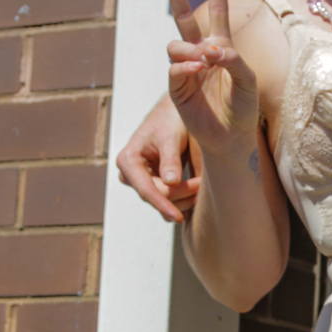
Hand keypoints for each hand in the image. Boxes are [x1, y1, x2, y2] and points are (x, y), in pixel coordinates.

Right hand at [117, 93, 194, 224]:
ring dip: (186, 199)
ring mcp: (142, 181)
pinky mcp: (155, 185)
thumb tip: (171, 182)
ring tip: (203, 185)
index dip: (162, 205)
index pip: (145, 190)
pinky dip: (185, 198)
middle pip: (158, 197)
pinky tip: (199, 192)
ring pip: (165, 202)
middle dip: (182, 195)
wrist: (174, 113)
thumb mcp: (170, 136)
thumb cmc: (170, 120)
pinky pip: (170, 201)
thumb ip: (170, 158)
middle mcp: (131, 174)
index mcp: (128, 161)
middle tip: (203, 185)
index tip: (178, 217)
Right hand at [160, 0, 259, 161]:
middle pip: (183, 17)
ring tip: (205, 61)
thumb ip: (234, 60)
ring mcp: (187, 70)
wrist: (233, 137)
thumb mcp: (248, 80)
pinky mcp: (178, 89)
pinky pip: (175, 69)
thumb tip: (211, 49)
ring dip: (190, 49)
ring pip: (177, 45)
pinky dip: (186, 67)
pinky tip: (197, 69)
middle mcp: (201, 53)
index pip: (217, 12)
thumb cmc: (245, 108)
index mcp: (221, 46)